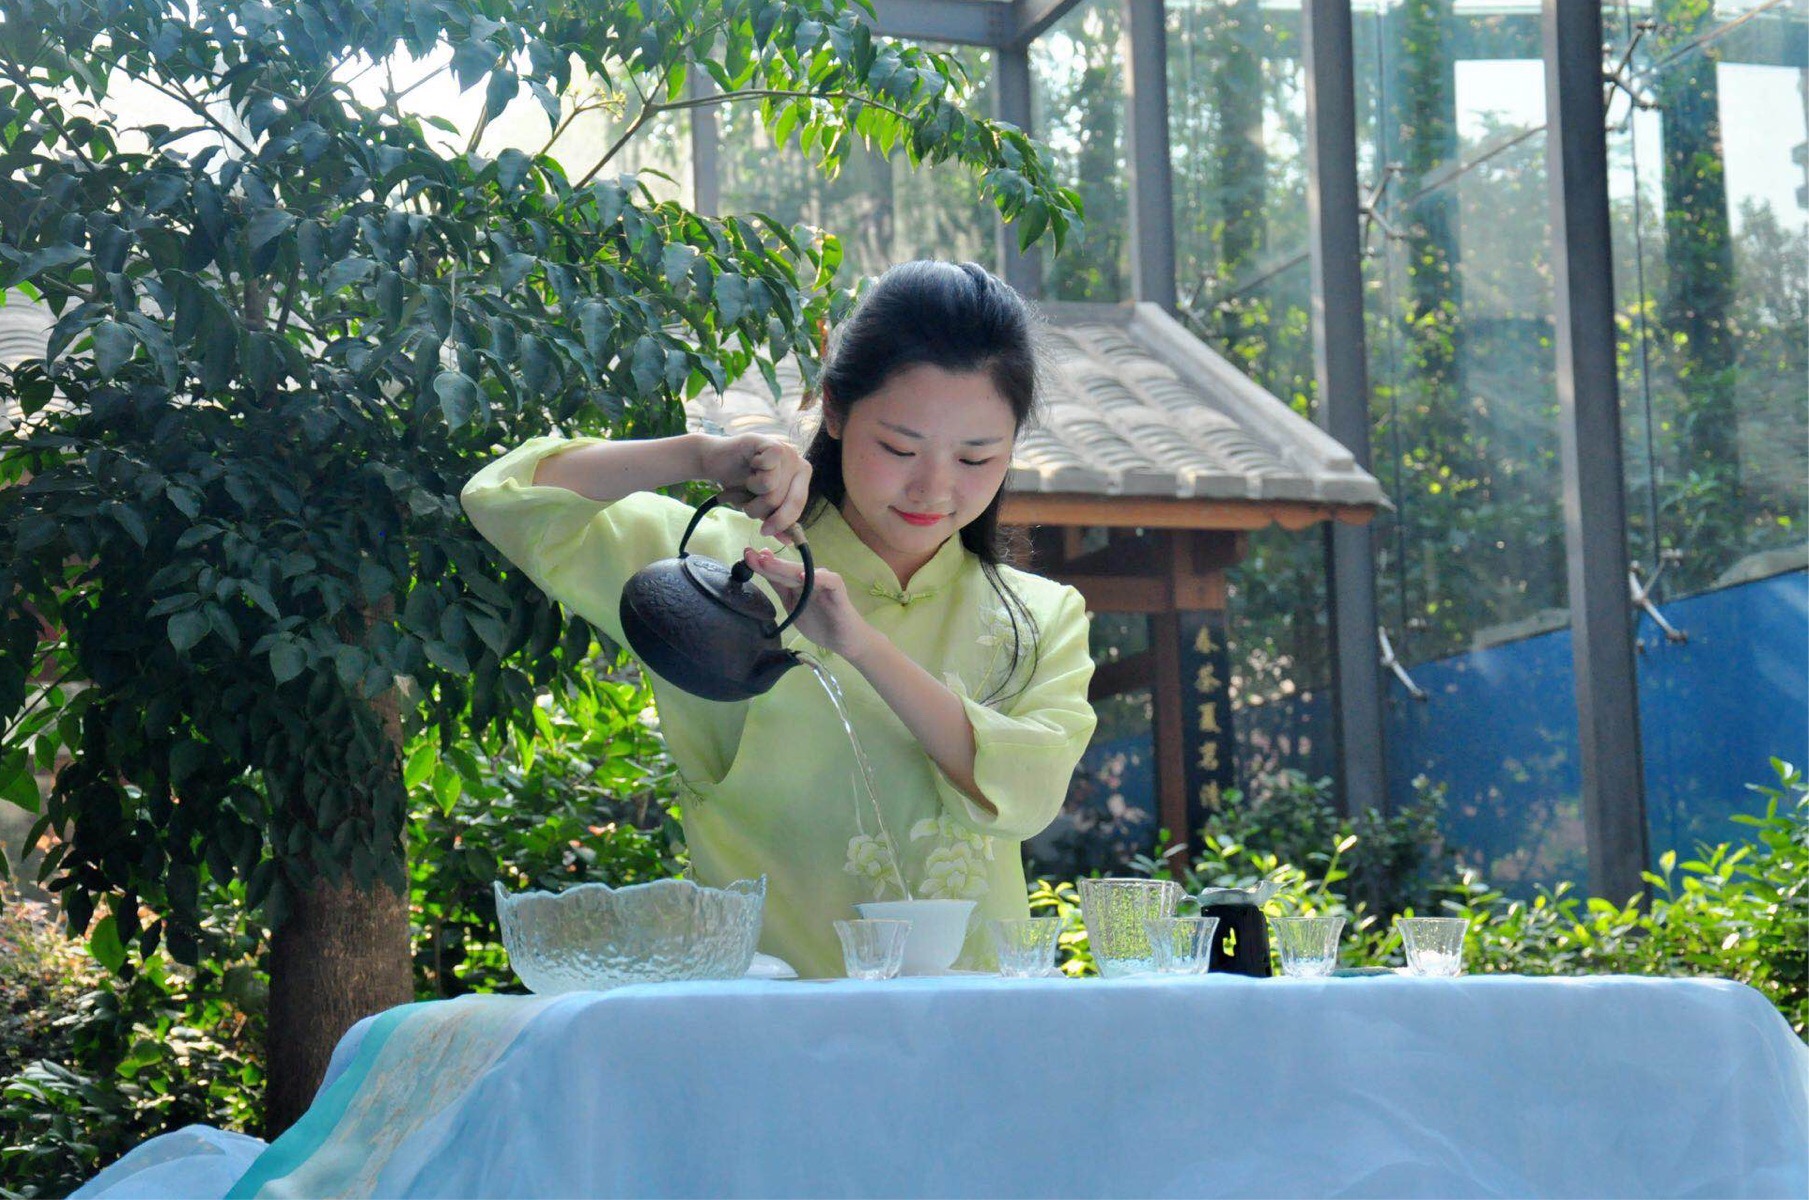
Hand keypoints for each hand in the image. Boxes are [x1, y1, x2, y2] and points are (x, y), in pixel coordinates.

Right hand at [699, 434, 809, 541]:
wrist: (714, 461)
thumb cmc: (739, 484)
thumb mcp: (759, 506)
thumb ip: (774, 520)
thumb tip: (789, 541)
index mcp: (800, 477)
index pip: (798, 506)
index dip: (781, 522)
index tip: (764, 532)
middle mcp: (797, 462)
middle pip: (781, 500)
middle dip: (758, 508)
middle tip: (747, 500)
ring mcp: (785, 451)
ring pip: (771, 487)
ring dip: (751, 492)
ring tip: (746, 483)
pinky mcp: (769, 442)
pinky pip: (767, 466)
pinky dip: (751, 473)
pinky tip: (748, 465)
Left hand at [741, 548, 877, 661]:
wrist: (843, 640)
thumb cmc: (819, 623)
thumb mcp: (792, 605)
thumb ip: (779, 587)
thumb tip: (760, 568)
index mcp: (799, 580)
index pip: (779, 571)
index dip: (763, 563)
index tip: (745, 555)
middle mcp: (812, 576)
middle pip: (788, 569)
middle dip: (769, 563)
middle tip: (750, 555)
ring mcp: (825, 581)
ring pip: (803, 572)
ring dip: (785, 567)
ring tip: (768, 562)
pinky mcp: (838, 588)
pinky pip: (828, 580)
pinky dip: (816, 578)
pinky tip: (803, 577)